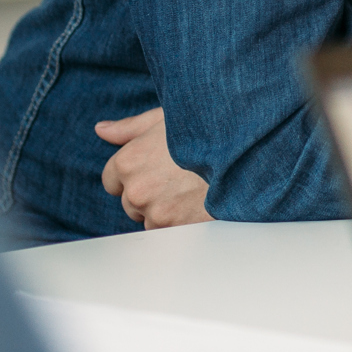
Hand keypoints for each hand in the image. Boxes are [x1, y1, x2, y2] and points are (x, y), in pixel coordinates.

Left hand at [95, 108, 211, 229]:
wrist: (249, 152)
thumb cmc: (209, 128)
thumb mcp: (167, 118)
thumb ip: (131, 127)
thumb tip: (101, 130)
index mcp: (129, 161)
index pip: (112, 180)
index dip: (134, 173)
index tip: (155, 168)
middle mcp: (138, 191)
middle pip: (131, 203)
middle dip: (150, 193)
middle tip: (181, 176)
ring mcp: (158, 214)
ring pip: (152, 220)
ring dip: (167, 211)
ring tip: (195, 189)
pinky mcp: (179, 231)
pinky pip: (172, 233)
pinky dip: (185, 222)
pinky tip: (202, 202)